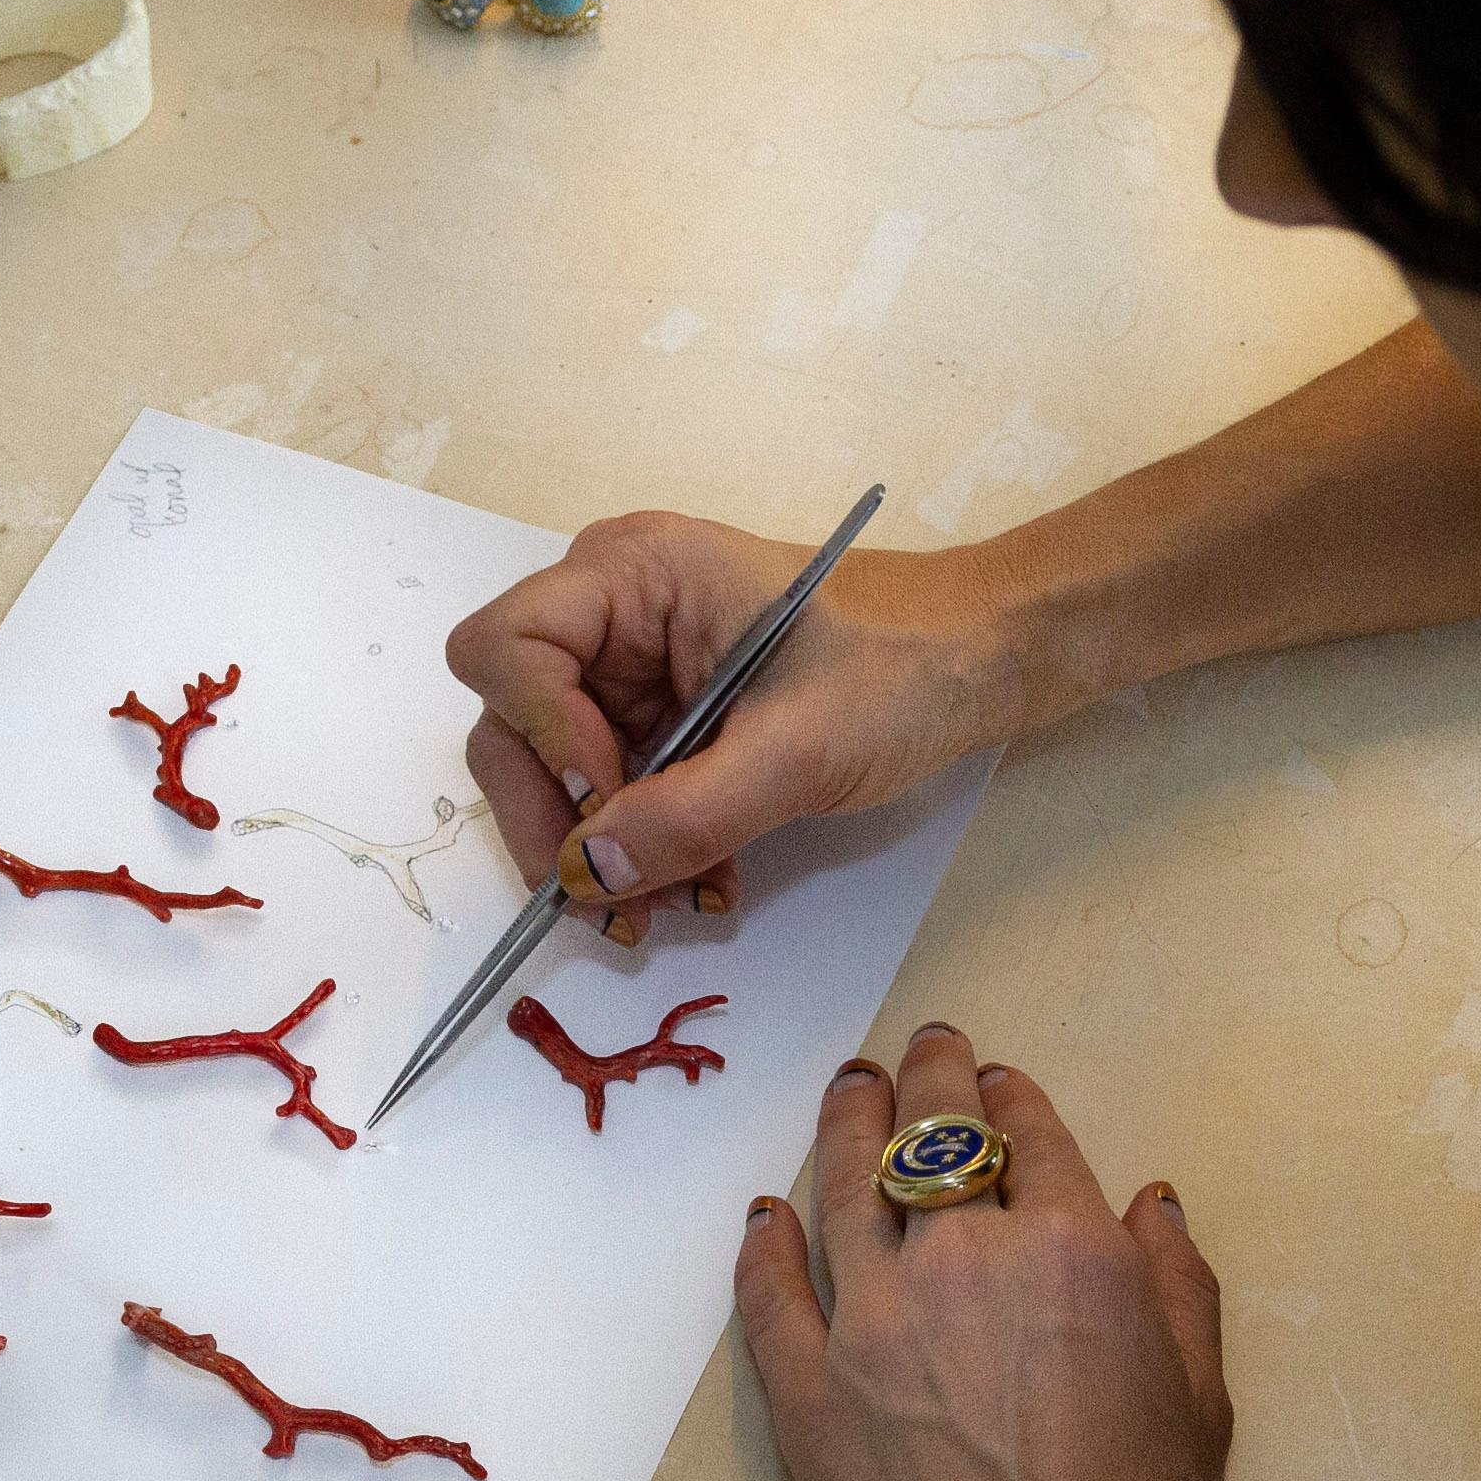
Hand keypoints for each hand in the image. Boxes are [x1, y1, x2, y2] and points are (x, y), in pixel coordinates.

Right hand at [448, 520, 1038, 942]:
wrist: (974, 662)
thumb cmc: (901, 667)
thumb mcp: (797, 751)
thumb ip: (687, 814)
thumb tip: (587, 874)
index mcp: (633, 573)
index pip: (506, 649)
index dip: (541, 738)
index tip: (611, 803)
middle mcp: (614, 611)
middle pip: (513, 722)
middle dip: (558, 821)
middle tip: (611, 903)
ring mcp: (634, 667)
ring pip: (557, 774)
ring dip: (603, 853)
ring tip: (669, 908)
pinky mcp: (662, 718)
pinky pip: (615, 793)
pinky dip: (644, 848)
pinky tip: (704, 883)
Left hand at [737, 1025, 1231, 1480]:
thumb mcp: (1200, 1404)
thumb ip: (1177, 1288)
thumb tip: (1148, 1202)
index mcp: (1071, 1251)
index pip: (1032, 1137)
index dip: (1014, 1099)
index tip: (1001, 1081)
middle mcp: (961, 1262)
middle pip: (930, 1136)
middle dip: (929, 1077)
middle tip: (922, 1047)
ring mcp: (868, 1322)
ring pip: (838, 1186)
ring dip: (842, 1123)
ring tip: (846, 1088)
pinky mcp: (803, 1390)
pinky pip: (769, 1292)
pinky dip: (763, 1244)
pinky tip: (763, 1216)